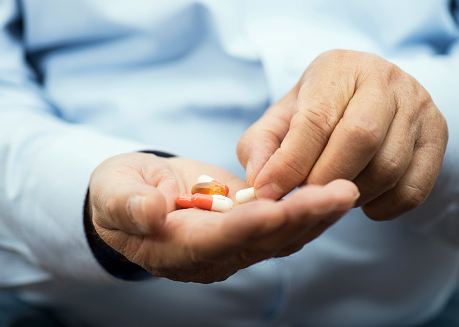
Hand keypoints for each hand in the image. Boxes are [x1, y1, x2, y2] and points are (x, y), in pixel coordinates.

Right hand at [88, 152, 357, 282]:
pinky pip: (284, 223)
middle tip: (338, 194)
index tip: (276, 208)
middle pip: (261, 241)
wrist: (138, 193)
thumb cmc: (119, 192)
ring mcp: (234, 243)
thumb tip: (150, 212)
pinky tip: (334, 190)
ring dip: (315, 214)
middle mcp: (212, 254)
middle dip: (300, 217)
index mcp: (176, 249)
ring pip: (281, 236)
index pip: (216, 240)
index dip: (245, 226)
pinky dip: (309, 208)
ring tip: (346, 191)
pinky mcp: (249, 227)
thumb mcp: (112, 194)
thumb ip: (127, 205)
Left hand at [237, 50, 447, 219]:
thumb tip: (260, 185)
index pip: (316, 119)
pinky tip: (362, 200)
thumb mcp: (281, 119)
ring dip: (352, 194)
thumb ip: (261, 147)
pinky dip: (383, 206)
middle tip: (305, 196)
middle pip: (360, 139)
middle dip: (324, 179)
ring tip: (332, 193)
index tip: (269, 192)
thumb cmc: (317, 111)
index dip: (291, 163)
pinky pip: (413, 188)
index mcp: (338, 68)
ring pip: (388, 167)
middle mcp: (384, 79)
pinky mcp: (437, 134)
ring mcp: (418, 105)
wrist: (369, 98)